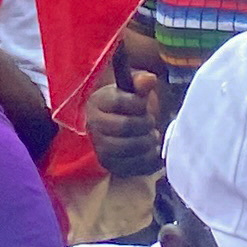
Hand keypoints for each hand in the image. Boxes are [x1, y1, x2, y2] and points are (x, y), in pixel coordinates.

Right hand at [83, 51, 168, 179]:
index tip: (144, 104)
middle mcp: (93, 126)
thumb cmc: (128, 107)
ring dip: (148, 141)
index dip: (138, 103)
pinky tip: (152, 150)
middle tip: (151, 122)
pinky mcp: (111, 166)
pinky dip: (150, 158)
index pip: (120, 102)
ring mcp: (100, 148)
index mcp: (97, 102)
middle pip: (124, 125)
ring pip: (129, 147)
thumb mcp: (133, 91)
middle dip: (145, 123)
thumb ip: (141, 83)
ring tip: (152, 136)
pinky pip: (134, 165)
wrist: (120, 131)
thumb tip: (149, 79)